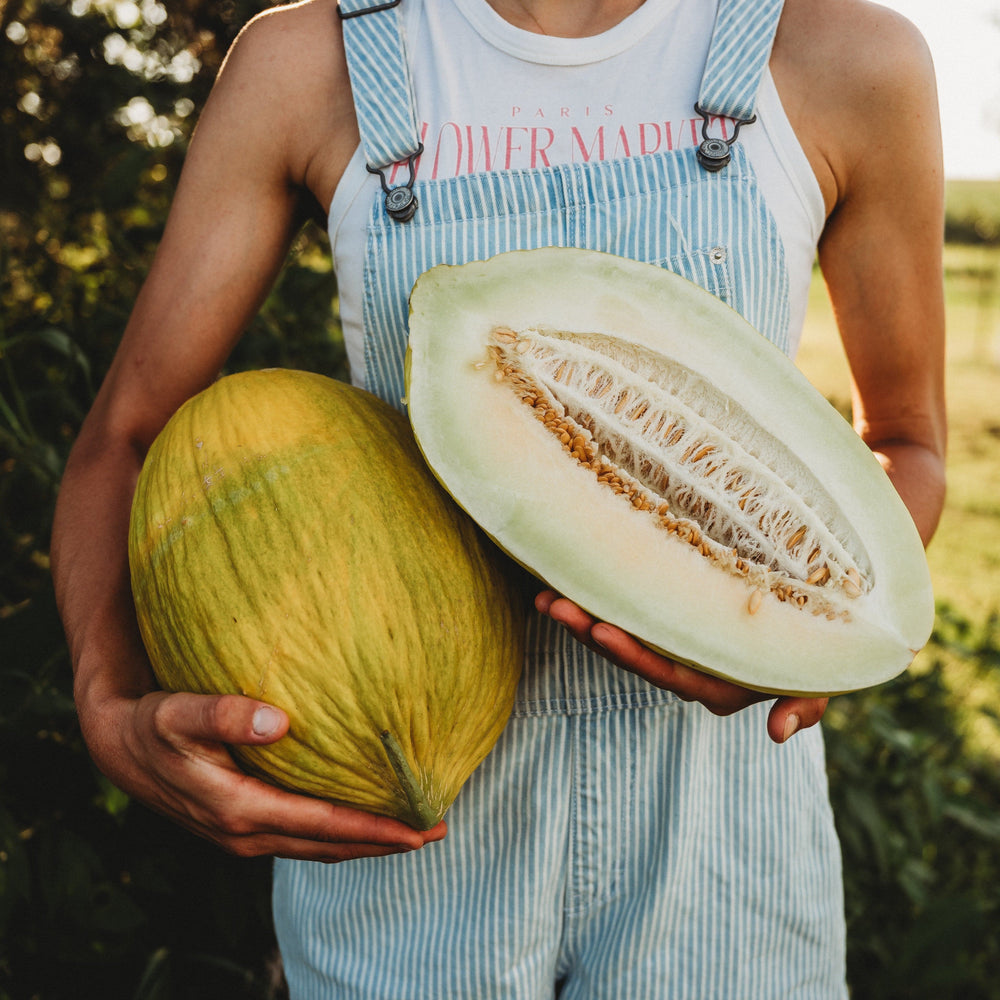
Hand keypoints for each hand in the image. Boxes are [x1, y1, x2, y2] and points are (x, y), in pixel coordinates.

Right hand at [80, 688, 445, 861]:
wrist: (119, 746)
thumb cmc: (154, 722)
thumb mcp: (180, 713)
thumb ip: (226, 714)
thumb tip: (280, 721)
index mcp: (239, 809)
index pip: (322, 826)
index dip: (373, 829)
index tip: (419, 830)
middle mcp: (246, 833)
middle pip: (330, 845)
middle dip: (385, 842)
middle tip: (439, 831)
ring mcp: (245, 835)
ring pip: (319, 846)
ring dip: (366, 841)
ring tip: (414, 831)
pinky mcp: (245, 825)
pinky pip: (304, 837)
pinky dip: (339, 834)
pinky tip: (361, 819)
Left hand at [535, 590, 827, 743]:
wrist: (821, 618)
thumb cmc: (821, 650)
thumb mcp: (822, 679)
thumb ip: (806, 705)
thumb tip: (780, 734)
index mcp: (717, 686)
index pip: (667, 673)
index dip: (632, 654)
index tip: (599, 631)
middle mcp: (688, 670)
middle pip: (632, 654)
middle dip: (591, 630)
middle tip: (555, 605)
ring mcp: (676, 646)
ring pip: (622, 634)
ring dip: (583, 617)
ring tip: (546, 596)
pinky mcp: (669, 621)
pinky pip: (629, 614)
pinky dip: (599, 601)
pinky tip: (566, 583)